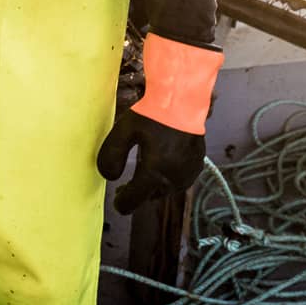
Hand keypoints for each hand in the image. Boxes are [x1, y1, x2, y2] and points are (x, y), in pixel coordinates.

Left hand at [96, 33, 222, 212]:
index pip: (133, 202)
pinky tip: (163, 163)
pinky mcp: (197, 166)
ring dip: (154, 186)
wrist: (183, 100)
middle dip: (137, 193)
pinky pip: (179, 179)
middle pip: (150, 197)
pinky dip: (168, 177)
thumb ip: (111, 156)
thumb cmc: (152, 114)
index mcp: (154, 174)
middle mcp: (173, 180)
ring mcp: (188, 174)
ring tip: (144, 174)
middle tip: (126, 185)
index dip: (122, 204)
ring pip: (166, 189)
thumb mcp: (123, 131)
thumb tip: (108, 177)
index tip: (116, 200)